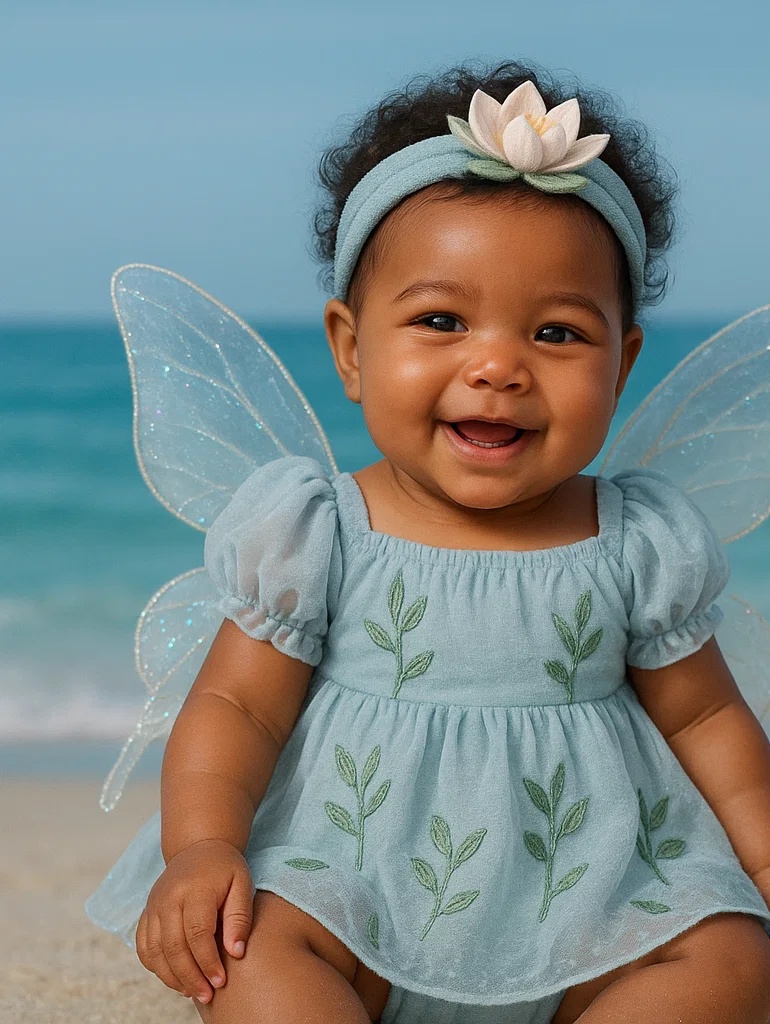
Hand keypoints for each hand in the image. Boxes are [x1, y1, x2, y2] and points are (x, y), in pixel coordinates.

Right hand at [135, 839, 253, 1003]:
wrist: (198, 847)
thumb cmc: (225, 869)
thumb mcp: (242, 884)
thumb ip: (240, 917)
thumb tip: (237, 953)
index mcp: (194, 890)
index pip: (197, 933)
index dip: (208, 962)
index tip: (221, 981)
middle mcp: (168, 898)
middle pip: (173, 947)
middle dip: (190, 977)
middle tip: (207, 995)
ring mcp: (153, 906)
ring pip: (155, 951)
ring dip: (172, 977)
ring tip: (193, 991)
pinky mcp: (147, 913)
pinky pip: (144, 947)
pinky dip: (156, 967)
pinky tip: (175, 978)